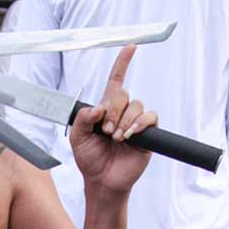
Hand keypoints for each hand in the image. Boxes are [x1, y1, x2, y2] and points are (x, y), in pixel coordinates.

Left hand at [70, 45, 158, 192]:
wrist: (102, 181)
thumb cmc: (90, 159)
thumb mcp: (78, 137)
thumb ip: (84, 118)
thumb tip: (100, 107)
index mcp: (106, 109)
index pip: (116, 81)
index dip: (123, 63)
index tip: (131, 47)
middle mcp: (122, 112)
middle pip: (123, 94)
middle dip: (113, 111)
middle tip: (106, 131)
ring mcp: (136, 122)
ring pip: (136, 106)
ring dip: (124, 121)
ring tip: (116, 138)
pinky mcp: (148, 134)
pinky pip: (150, 118)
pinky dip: (139, 125)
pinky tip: (129, 137)